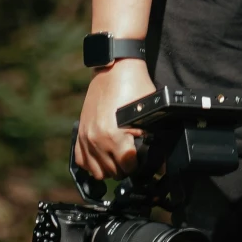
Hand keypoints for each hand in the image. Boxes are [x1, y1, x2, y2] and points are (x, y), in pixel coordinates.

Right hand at [75, 58, 154, 182]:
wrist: (116, 69)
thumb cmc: (135, 87)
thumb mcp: (149, 114)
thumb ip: (152, 139)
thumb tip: (161, 163)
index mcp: (114, 136)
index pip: (128, 167)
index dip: (139, 165)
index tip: (143, 159)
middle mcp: (97, 139)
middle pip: (113, 172)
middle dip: (125, 167)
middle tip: (133, 156)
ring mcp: (86, 137)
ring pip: (97, 171)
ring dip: (109, 168)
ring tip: (119, 157)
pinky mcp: (80, 132)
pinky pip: (82, 160)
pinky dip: (92, 162)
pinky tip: (103, 156)